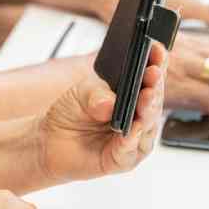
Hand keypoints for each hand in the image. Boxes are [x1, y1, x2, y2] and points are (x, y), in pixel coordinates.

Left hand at [37, 41, 166, 180]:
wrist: (51, 143)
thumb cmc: (70, 114)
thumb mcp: (78, 94)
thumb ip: (94, 94)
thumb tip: (110, 102)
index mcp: (132, 93)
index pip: (149, 75)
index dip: (156, 61)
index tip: (157, 49)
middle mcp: (139, 115)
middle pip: (153, 99)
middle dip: (154, 85)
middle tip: (153, 72)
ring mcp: (135, 138)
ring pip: (147, 124)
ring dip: (148, 110)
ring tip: (146, 96)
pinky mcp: (124, 159)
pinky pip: (132, 149)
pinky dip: (132, 138)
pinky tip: (132, 128)